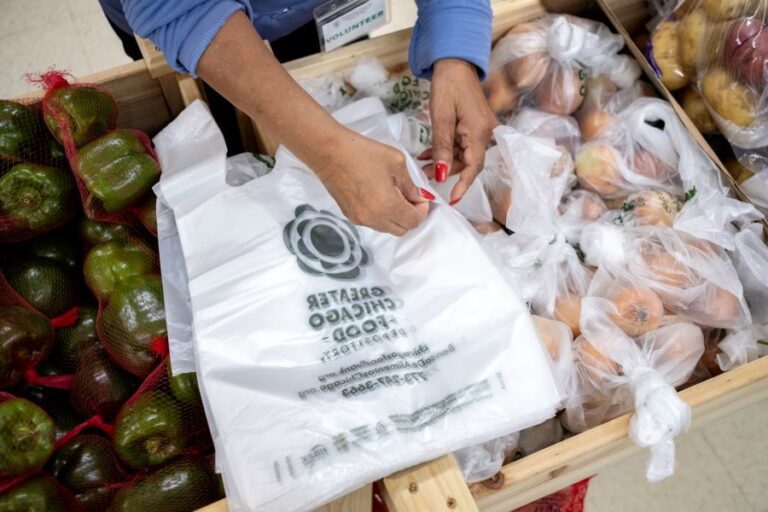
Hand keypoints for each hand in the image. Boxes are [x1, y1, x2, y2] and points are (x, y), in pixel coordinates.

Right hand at [314, 129, 429, 235]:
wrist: (328, 151)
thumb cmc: (362, 152)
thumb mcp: (396, 162)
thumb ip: (411, 184)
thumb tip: (418, 196)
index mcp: (388, 206)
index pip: (414, 221)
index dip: (422, 210)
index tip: (421, 195)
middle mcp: (374, 219)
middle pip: (402, 229)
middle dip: (411, 215)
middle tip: (410, 196)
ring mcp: (360, 219)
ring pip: (387, 228)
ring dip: (396, 216)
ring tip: (394, 194)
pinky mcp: (349, 215)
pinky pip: (373, 223)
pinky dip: (382, 215)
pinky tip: (378, 195)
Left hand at [427, 59, 498, 202]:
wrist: (455, 63)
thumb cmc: (448, 85)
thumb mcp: (441, 118)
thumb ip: (441, 148)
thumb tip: (440, 174)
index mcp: (479, 133)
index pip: (473, 167)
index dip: (462, 185)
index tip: (452, 200)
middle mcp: (485, 134)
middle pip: (468, 163)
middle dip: (446, 171)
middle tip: (424, 175)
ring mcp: (481, 130)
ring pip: (463, 155)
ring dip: (444, 161)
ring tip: (422, 163)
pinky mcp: (475, 126)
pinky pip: (462, 145)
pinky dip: (446, 150)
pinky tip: (429, 153)